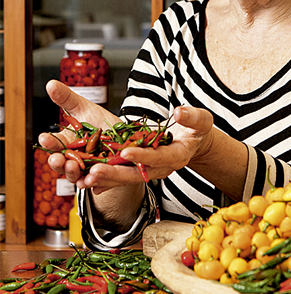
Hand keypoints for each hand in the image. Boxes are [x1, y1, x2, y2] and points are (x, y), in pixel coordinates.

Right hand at [38, 80, 128, 193]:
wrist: (129, 138)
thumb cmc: (102, 124)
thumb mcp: (86, 109)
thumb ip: (68, 99)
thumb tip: (50, 84)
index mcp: (67, 142)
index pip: (54, 143)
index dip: (49, 142)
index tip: (44, 137)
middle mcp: (74, 158)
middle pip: (61, 164)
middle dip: (57, 162)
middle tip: (57, 159)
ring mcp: (88, 170)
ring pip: (76, 176)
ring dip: (73, 174)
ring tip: (73, 168)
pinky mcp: (103, 178)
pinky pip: (96, 183)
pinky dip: (93, 183)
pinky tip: (92, 181)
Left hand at [72, 106, 215, 191]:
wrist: (192, 142)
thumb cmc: (196, 130)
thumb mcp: (201, 120)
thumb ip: (193, 117)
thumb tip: (179, 112)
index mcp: (177, 156)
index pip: (158, 157)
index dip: (142, 156)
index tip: (125, 152)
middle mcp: (161, 168)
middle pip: (136, 174)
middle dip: (115, 174)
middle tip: (94, 172)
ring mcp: (148, 171)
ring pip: (124, 178)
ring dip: (104, 179)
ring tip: (84, 178)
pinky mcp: (138, 170)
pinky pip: (119, 177)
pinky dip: (103, 180)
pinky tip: (86, 181)